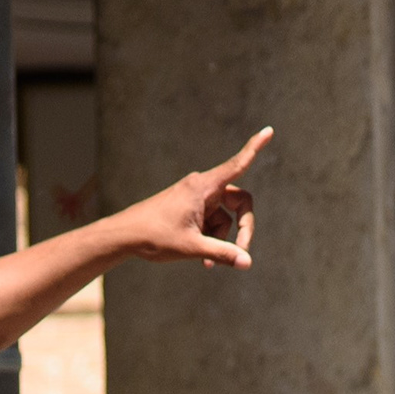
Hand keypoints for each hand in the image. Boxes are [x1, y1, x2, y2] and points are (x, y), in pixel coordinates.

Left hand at [104, 129, 269, 268]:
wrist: (125, 236)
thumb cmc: (154, 236)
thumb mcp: (192, 247)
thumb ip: (223, 254)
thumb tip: (248, 263)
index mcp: (203, 187)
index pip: (237, 165)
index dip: (254, 149)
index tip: (269, 130)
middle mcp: (202, 188)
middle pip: (239, 202)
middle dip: (242, 228)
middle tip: (241, 252)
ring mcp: (197, 198)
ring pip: (225, 218)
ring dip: (221, 239)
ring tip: (205, 260)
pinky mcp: (191, 209)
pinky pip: (212, 223)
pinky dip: (211, 239)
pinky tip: (201, 257)